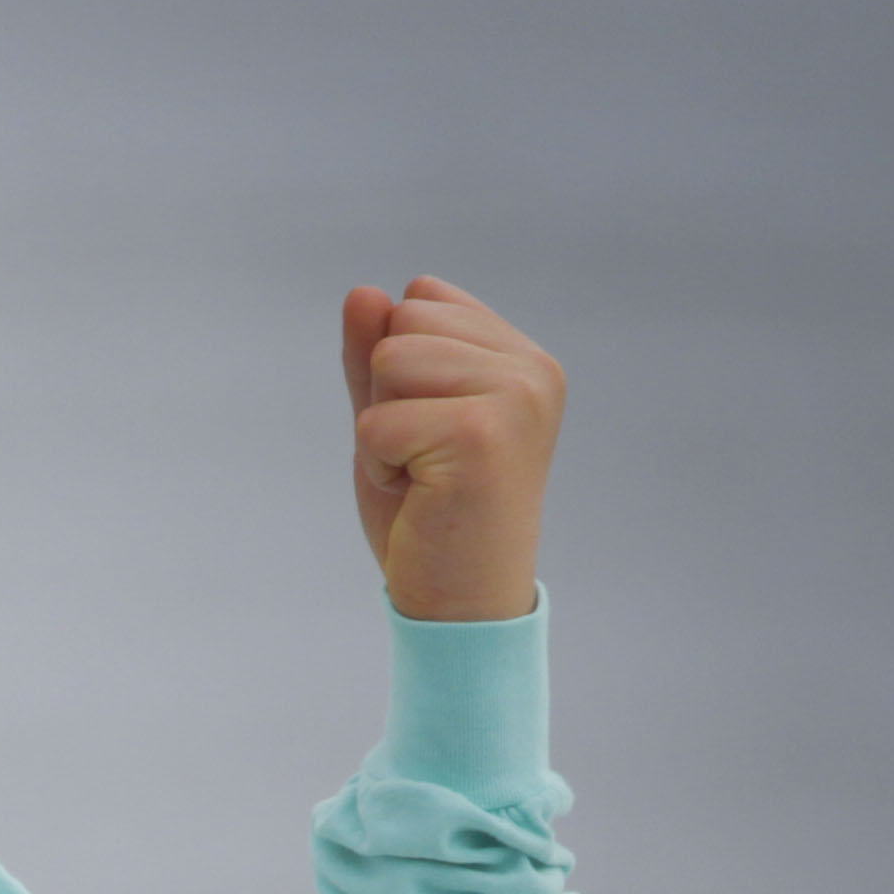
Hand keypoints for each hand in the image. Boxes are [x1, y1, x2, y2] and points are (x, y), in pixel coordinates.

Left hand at [342, 276, 562, 623]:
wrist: (459, 601)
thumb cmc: (427, 515)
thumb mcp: (393, 420)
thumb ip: (376, 357)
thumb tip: (362, 292)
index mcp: (520, 357)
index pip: (422, 298)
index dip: (396, 368)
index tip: (428, 428)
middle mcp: (530, 368)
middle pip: (402, 323)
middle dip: (385, 395)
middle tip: (422, 459)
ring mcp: (516, 396)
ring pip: (390, 362)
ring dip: (381, 431)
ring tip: (421, 476)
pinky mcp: (483, 432)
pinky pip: (377, 420)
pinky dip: (378, 465)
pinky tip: (419, 496)